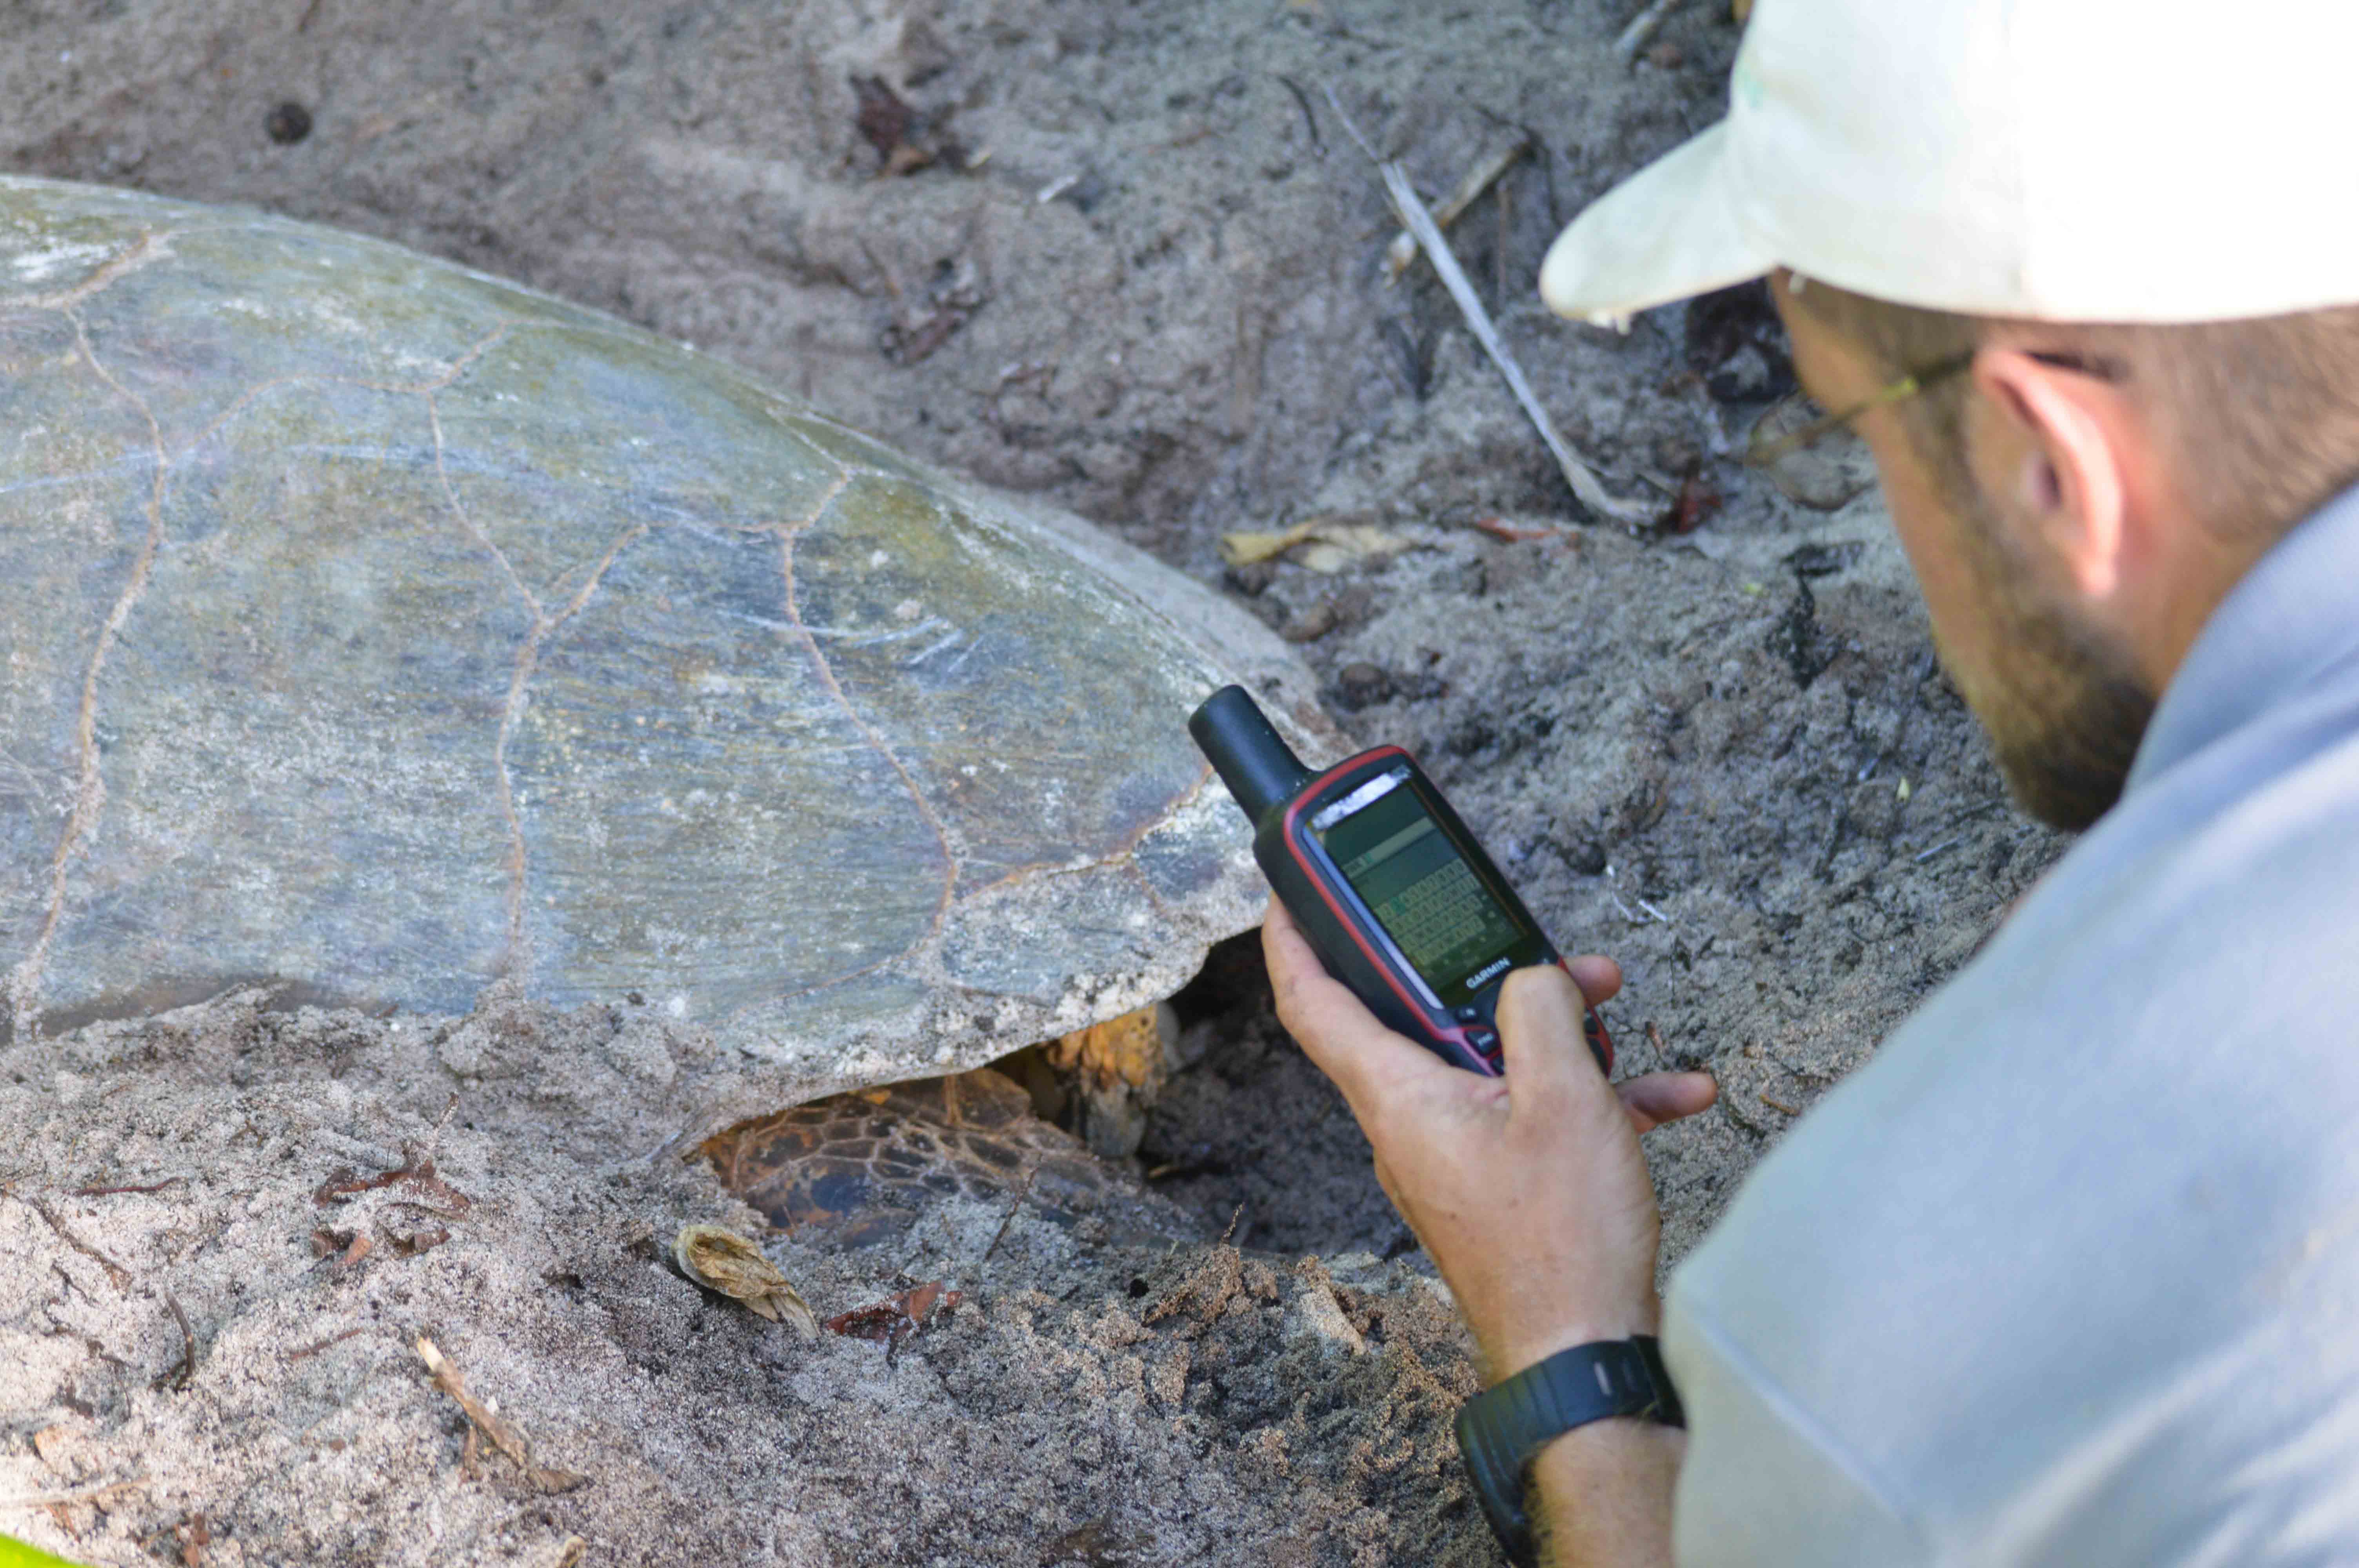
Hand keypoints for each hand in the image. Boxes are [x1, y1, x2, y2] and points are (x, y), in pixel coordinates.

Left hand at [1262, 897, 1716, 1377]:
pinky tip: (1672, 1093)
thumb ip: (1539, 1011)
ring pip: (1493, 1067)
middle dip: (1484, 974)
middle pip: (1423, 1021)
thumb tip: (1531, 978)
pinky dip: (1595, 1101)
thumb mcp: (1562, 1096)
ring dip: (1556, 1035)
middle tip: (1538, 946)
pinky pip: (1535, 1122)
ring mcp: (1453, 1160)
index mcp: (1398, 1098)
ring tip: (1614, 1006)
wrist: (1585, 1361)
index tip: (1290, 892)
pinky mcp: (1499, 1190)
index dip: (1294, 939)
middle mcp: (1412, 1127)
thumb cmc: (1562, 1244)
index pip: (1313, 1002)